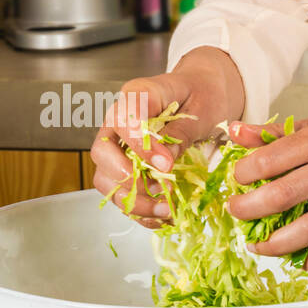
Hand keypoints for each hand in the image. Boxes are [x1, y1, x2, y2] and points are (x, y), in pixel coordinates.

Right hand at [91, 47, 244, 225]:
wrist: (205, 91)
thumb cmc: (202, 93)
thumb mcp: (201, 107)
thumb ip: (180, 132)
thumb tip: (164, 164)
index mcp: (136, 96)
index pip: (123, 121)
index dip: (140, 147)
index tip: (165, 166)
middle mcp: (119, 121)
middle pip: (102, 153)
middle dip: (128, 179)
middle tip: (161, 193)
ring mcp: (119, 145)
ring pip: (106, 178)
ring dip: (132, 200)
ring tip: (165, 210)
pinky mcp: (127, 165)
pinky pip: (120, 191)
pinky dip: (138, 209)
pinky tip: (161, 216)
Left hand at [225, 108, 307, 276]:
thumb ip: (275, 132)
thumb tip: (235, 132)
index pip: (271, 159)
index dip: (244, 173)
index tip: (238, 179)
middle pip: (284, 195)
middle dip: (249, 210)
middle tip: (237, 212)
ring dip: (277, 244)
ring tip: (259, 245)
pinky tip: (306, 262)